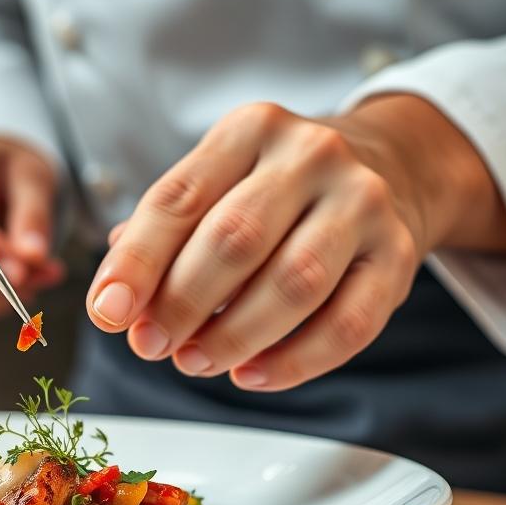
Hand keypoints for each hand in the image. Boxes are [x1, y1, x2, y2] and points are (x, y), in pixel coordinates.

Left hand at [87, 96, 505, 390]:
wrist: (393, 165)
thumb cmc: (278, 188)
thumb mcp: (219, 182)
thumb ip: (163, 234)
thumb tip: (114, 300)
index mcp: (250, 130)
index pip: (179, 198)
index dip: (137, 262)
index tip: (107, 312)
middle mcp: (311, 155)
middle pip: (234, 239)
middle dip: (181, 303)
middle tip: (150, 345)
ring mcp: (363, 202)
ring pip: (293, 284)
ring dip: (233, 336)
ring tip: (194, 362)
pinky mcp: (398, 255)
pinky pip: (347, 324)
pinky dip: (293, 361)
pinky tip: (250, 375)